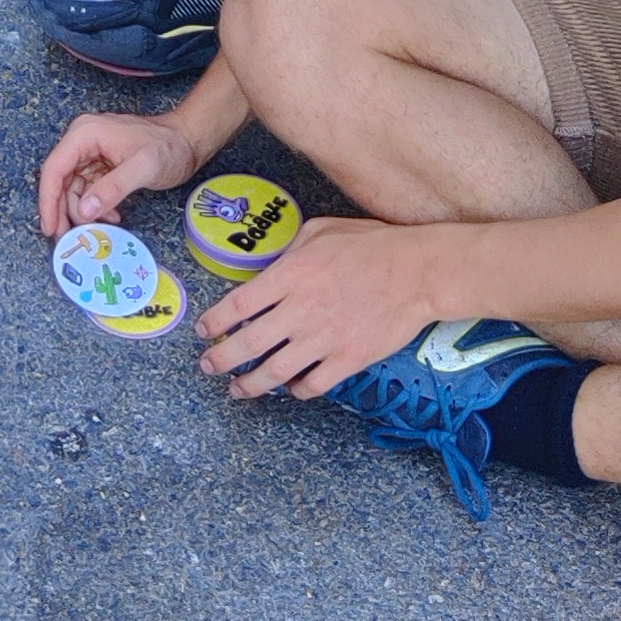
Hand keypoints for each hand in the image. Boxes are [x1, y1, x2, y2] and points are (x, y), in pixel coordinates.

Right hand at [36, 105, 199, 237]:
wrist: (188, 140)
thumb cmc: (168, 149)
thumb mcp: (143, 168)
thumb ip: (112, 188)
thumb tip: (83, 211)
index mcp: (85, 134)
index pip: (54, 169)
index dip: (48, 201)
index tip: (49, 228)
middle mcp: (82, 140)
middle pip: (60, 180)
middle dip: (62, 211)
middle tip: (68, 240)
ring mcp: (91, 152)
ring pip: (72, 188)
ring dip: (82, 212)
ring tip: (99, 229)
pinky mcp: (101, 164)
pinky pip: (88, 189)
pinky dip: (95, 207)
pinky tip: (112, 217)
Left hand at [196, 216, 441, 402]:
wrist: (417, 271)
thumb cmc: (371, 244)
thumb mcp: (321, 230)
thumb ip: (289, 252)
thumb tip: (269, 269)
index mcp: (291, 274)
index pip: (238, 304)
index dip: (214, 321)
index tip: (203, 330)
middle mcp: (302, 309)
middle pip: (248, 342)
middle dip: (221, 358)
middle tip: (207, 366)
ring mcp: (325, 338)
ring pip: (275, 371)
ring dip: (250, 384)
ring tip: (236, 389)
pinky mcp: (349, 359)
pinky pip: (313, 383)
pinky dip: (296, 390)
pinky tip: (289, 389)